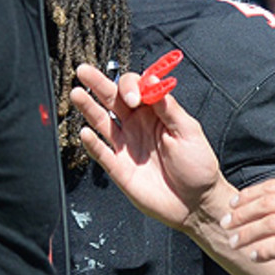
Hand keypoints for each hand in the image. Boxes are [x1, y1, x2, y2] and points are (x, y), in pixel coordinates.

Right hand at [73, 63, 231, 230]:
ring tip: (77, 93)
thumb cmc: (197, 165)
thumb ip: (168, 107)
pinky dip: (92, 143)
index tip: (135, 96)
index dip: (131, 86)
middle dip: (98, 84)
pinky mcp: (119, 168)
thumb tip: (152, 81)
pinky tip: (85, 131)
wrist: (195, 202)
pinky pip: (102, 152)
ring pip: (102, 122)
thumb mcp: (188, 131)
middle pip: (113, 99)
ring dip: (89, 107)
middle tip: (84, 71)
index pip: (135, 88)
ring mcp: (126, 146)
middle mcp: (137, 125)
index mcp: (155, 112)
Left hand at [223, 178, 274, 274]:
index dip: (248, 196)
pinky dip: (264, 251)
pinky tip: (255, 256)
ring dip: (247, 234)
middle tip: (225, 224)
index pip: (273, 187)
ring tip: (234, 243)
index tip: (232, 205)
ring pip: (271, 224)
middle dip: (241, 214)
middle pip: (267, 203)